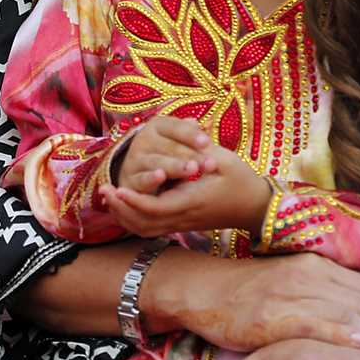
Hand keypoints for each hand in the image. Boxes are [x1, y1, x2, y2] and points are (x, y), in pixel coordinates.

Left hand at [102, 143, 271, 235]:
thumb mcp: (224, 159)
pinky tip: (125, 204)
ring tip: (110, 197)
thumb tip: (183, 130)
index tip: (118, 188)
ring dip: (125, 216)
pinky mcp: (182, 224)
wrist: (255, 206)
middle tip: (104, 190)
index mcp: (192, 201)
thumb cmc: (241, 180)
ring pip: (146, 229)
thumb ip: (199, 149)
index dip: (134, 201)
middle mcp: (184, 217)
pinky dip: (134, 219)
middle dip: (121, 209)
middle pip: (144, 223)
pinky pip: (152, 228)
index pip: (156, 208)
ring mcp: (182, 224)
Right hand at [114, 115, 211, 192]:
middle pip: (170, 146)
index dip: (191, 135)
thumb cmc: (166, 154)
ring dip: (176, 166)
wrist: (136, 172)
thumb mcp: (176, 141)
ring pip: (157, 161)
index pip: (176, 128)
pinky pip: (142, 179)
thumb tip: (195, 123)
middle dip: (191, 155)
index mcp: (158, 126)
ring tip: (192, 169)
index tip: (207, 143)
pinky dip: (150, 178)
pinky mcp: (130, 180)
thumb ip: (188, 134)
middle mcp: (144, 140)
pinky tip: (161, 177)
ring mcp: (136, 160)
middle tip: (210, 163)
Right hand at [143, 248, 359, 359]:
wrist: (204, 289)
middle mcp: (306, 275)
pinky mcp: (274, 317)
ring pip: (345, 313)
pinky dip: (341, 334)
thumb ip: (336, 279)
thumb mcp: (295, 275)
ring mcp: (290, 295)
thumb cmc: (249, 287)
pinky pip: (315, 325)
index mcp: (313, 264)